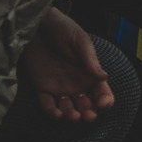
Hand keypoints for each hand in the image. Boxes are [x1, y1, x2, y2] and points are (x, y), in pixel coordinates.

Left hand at [20, 8, 112, 123]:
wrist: (36, 25)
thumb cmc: (61, 28)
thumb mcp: (79, 40)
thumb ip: (89, 59)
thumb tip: (104, 76)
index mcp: (89, 73)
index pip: (102, 92)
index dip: (105, 101)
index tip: (102, 103)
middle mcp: (76, 83)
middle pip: (86, 105)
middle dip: (89, 113)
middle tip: (88, 115)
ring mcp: (59, 87)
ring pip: (68, 109)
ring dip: (72, 116)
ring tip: (72, 116)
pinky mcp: (42, 87)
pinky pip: (47, 105)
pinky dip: (52, 112)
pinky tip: (56, 113)